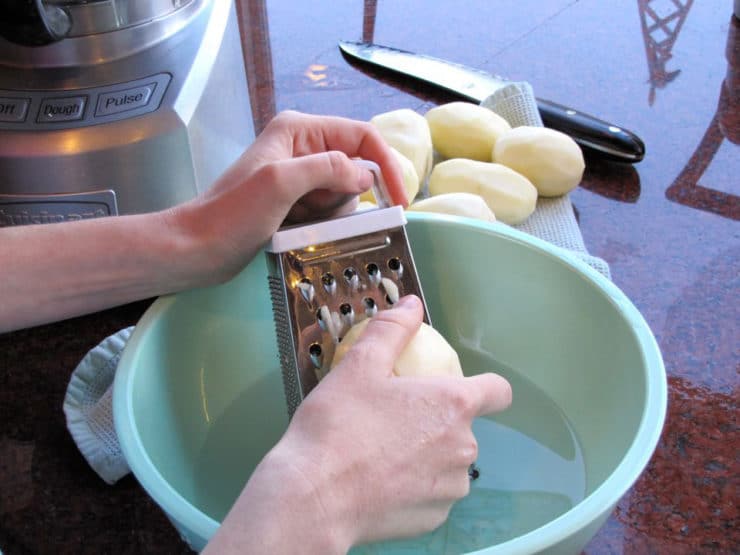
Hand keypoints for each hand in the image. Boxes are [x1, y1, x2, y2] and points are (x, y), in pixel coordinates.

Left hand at [166, 110, 406, 284]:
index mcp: (298, 130)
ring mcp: (298, 177)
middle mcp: (301, 147)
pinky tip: (294, 231)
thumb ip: (327, 168)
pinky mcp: (294, 203)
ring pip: (343, 194)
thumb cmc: (231, 214)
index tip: (397, 199)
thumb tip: (365, 175)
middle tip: (318, 213)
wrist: (197, 248)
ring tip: (298, 223)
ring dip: (331, 214)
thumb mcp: (281, 182)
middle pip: (354, 166)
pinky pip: (327, 211)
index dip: (384, 164)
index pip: (360, 135)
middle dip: (346, 195)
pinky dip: (321, 225)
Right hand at [205, 296, 511, 553]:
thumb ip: (391, 330)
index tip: (455, 389)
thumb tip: (412, 303)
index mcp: (453, 405)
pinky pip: (432, 495)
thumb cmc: (339, 425)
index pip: (498, 391)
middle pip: (463, 427)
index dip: (484, 387)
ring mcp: (451, 487)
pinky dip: (414, 487)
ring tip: (382, 454)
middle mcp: (464, 447)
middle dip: (437, 422)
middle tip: (392, 421)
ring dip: (427, 456)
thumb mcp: (359, 366)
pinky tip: (379, 484)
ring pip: (448, 463)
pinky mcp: (434, 519)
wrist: (315, 497)